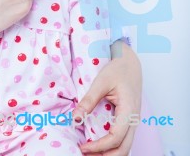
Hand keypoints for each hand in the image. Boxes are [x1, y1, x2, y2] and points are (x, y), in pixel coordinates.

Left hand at [73, 41, 141, 155]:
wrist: (130, 62)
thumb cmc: (117, 69)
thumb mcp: (101, 82)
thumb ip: (88, 100)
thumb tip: (75, 119)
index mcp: (129, 109)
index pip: (116, 137)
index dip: (99, 146)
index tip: (83, 147)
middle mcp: (134, 119)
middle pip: (124, 149)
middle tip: (85, 154)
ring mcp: (133, 120)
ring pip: (126, 147)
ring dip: (110, 154)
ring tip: (90, 152)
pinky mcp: (129, 120)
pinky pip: (124, 139)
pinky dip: (112, 147)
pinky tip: (99, 145)